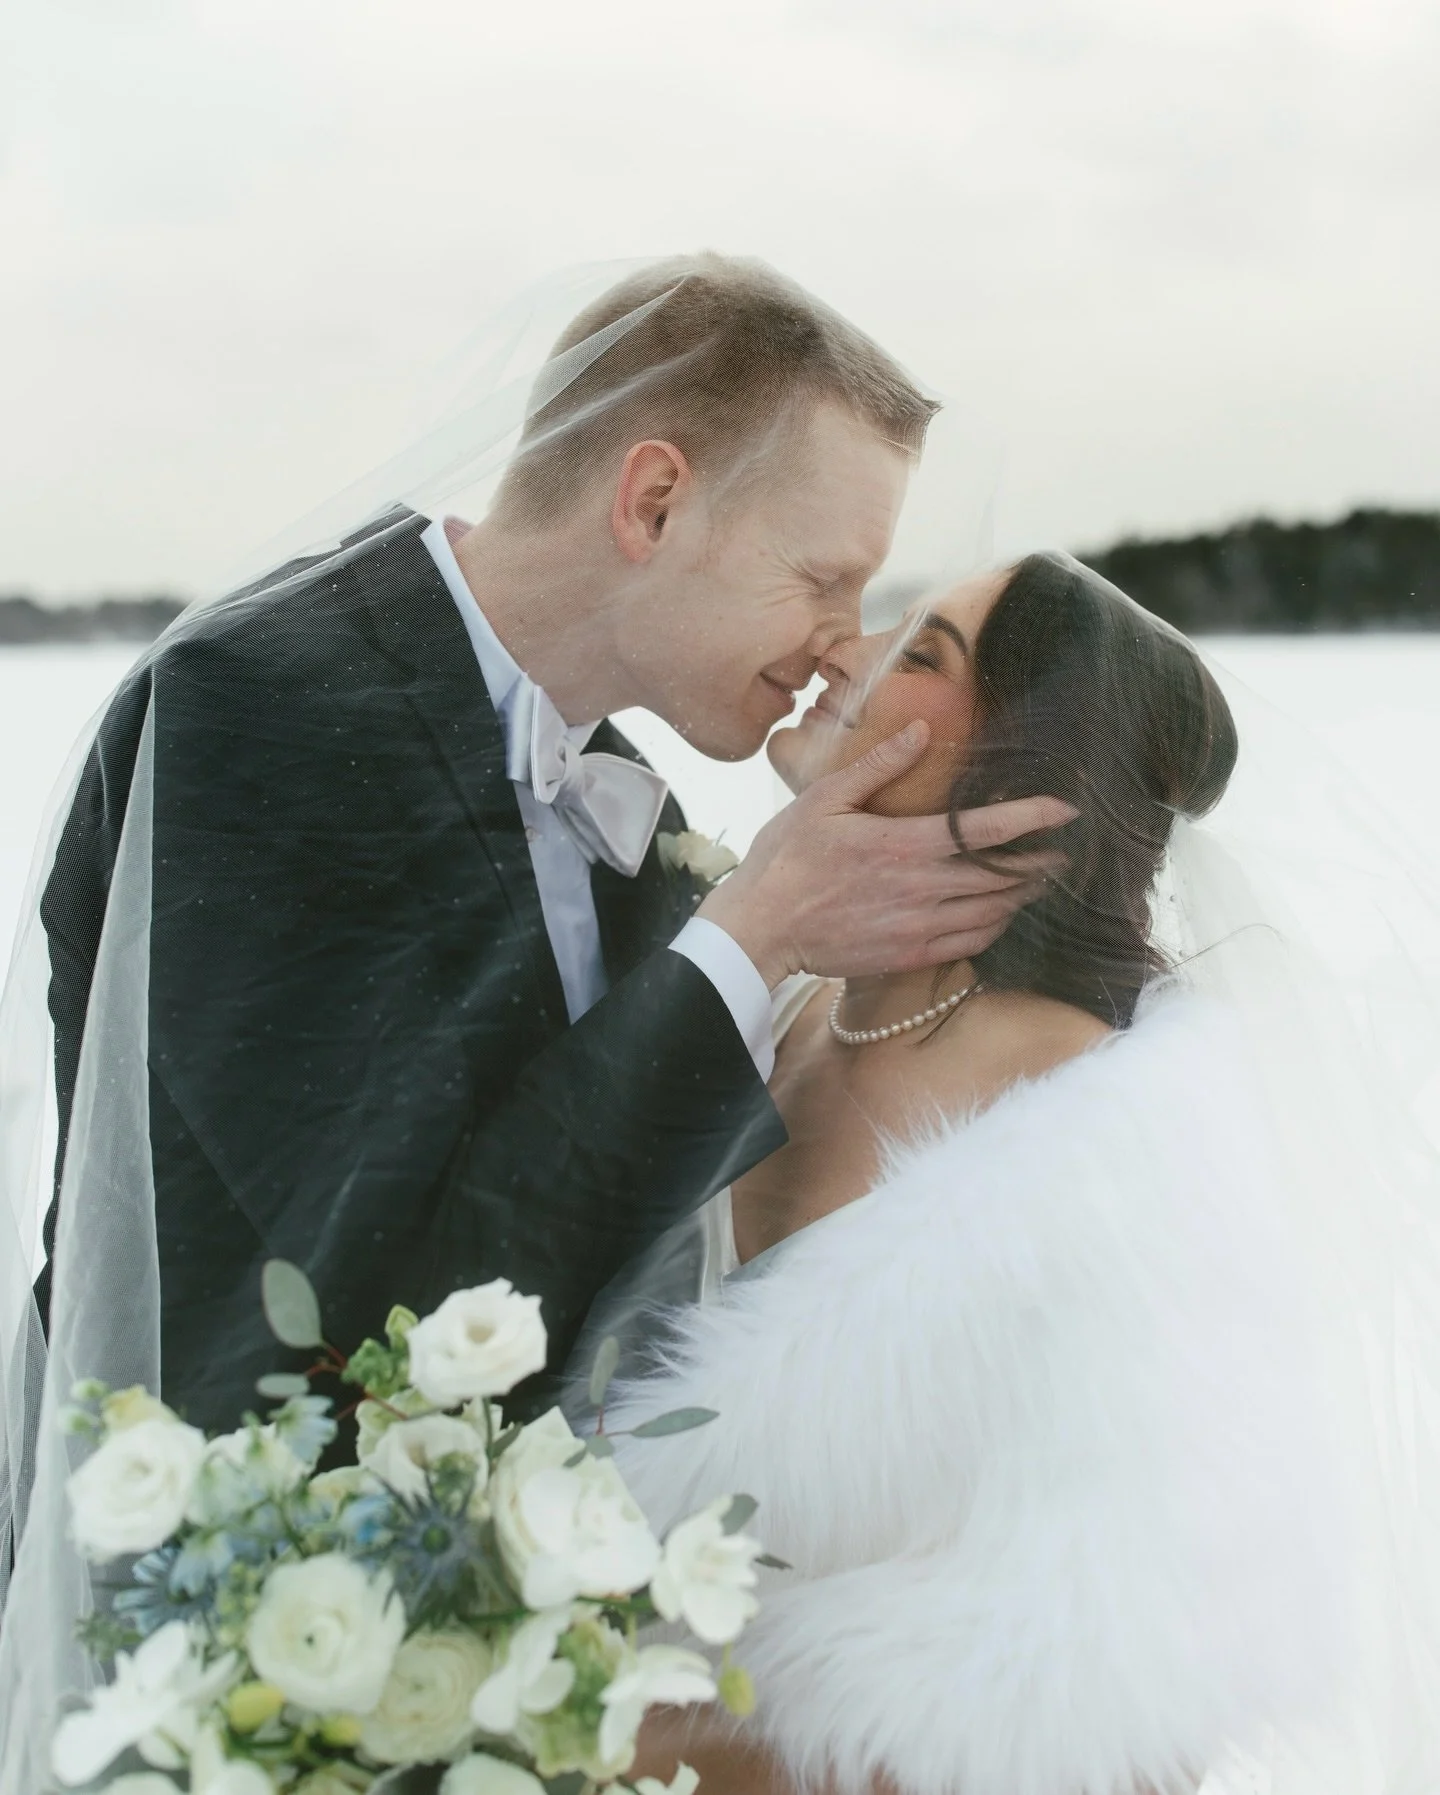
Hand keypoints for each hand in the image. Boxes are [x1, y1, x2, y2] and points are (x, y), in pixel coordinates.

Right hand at [697, 721, 1077, 987]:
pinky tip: (1002, 914)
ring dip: (1023, 895)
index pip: (985, 829)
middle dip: (1041, 861)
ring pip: (994, 911)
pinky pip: (971, 943)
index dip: (1033, 818)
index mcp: (904, 844)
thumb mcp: (823, 799)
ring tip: (1042, 880)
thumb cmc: (786, 859)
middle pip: (1003, 874)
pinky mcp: (909, 955)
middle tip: (1066, 848)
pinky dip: (996, 927)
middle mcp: (922, 888)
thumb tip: (919, 731)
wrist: (760, 928)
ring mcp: (919, 926)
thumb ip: (878, 766)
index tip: (1066, 808)